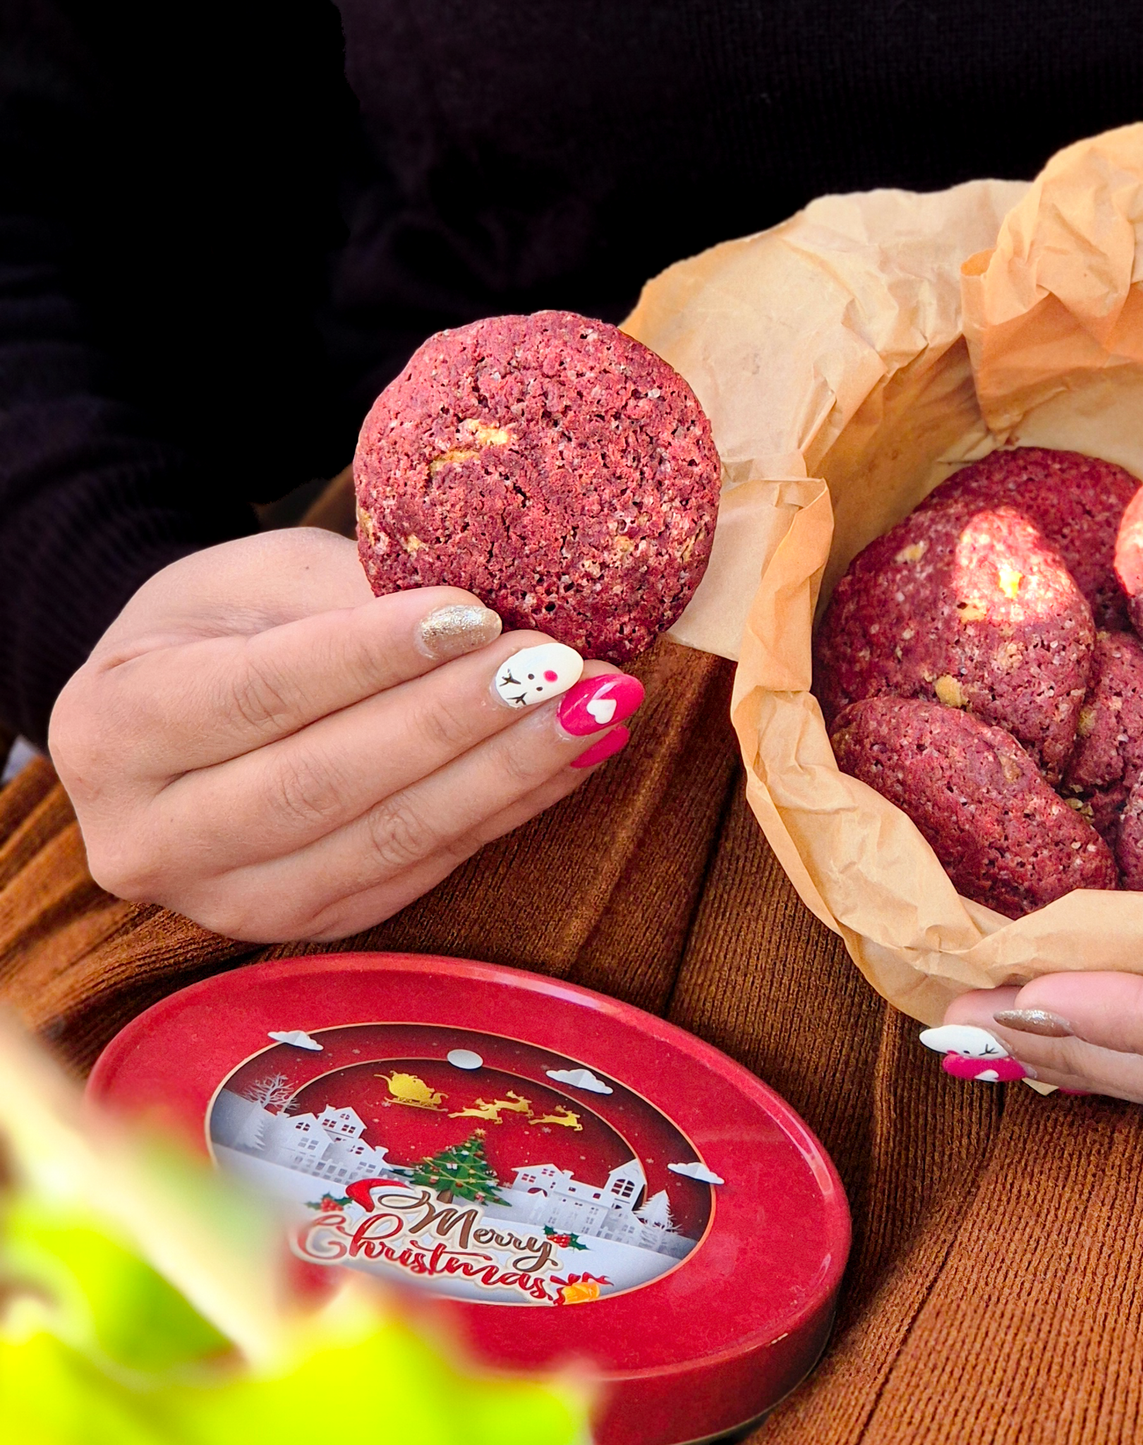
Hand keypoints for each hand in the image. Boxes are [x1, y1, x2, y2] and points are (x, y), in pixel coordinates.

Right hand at [49, 529, 641, 941]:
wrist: (184, 717)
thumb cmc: (224, 628)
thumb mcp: (261, 581)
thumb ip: (353, 602)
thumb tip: (492, 623)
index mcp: (113, 728)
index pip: (259, 692)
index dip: (373, 656)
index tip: (477, 613)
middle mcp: (153, 837)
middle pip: (325, 782)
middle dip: (457, 722)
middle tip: (561, 666)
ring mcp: (230, 900)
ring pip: (386, 842)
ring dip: (507, 773)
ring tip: (598, 706)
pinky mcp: (311, 925)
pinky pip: (425, 872)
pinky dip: (509, 811)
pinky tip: (578, 758)